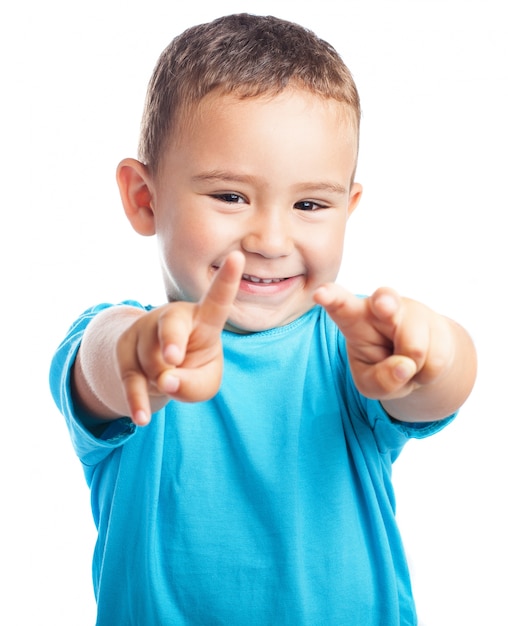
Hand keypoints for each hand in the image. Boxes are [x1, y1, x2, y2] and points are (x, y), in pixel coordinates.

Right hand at [117, 251, 244, 424]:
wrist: (156, 369)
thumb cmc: (192, 367)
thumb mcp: (205, 382)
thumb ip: (194, 386)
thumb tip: (167, 380)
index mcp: (203, 320)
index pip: (217, 300)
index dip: (228, 280)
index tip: (238, 257)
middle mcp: (173, 318)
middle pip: (171, 327)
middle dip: (171, 342)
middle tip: (174, 358)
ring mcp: (145, 331)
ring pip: (152, 363)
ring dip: (162, 382)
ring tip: (169, 378)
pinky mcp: (124, 351)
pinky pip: (131, 380)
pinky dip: (138, 401)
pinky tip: (142, 417)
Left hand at [313, 283, 454, 405]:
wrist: (419, 361)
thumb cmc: (383, 366)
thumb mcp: (370, 384)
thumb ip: (380, 381)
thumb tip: (405, 367)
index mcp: (353, 317)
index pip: (339, 305)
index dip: (330, 298)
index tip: (320, 294)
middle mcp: (381, 307)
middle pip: (385, 301)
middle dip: (386, 303)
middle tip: (384, 307)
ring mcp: (411, 312)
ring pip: (414, 349)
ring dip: (412, 368)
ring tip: (404, 363)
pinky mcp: (436, 324)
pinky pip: (435, 360)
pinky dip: (428, 373)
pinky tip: (422, 362)